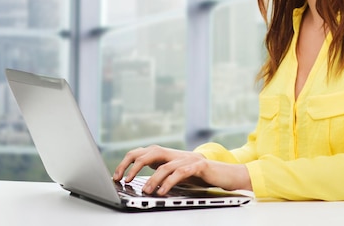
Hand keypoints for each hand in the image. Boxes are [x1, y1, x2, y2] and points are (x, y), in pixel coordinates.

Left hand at [112, 145, 251, 195]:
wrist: (227, 173)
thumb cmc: (201, 176)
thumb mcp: (177, 173)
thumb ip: (162, 172)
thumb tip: (142, 179)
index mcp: (168, 155)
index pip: (142, 153)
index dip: (127, 162)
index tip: (117, 176)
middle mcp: (175, 154)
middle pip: (148, 153)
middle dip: (133, 166)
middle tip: (123, 180)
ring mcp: (186, 158)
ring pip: (164, 165)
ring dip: (151, 179)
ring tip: (144, 191)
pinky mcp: (198, 166)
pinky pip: (180, 172)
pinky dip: (169, 182)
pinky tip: (162, 191)